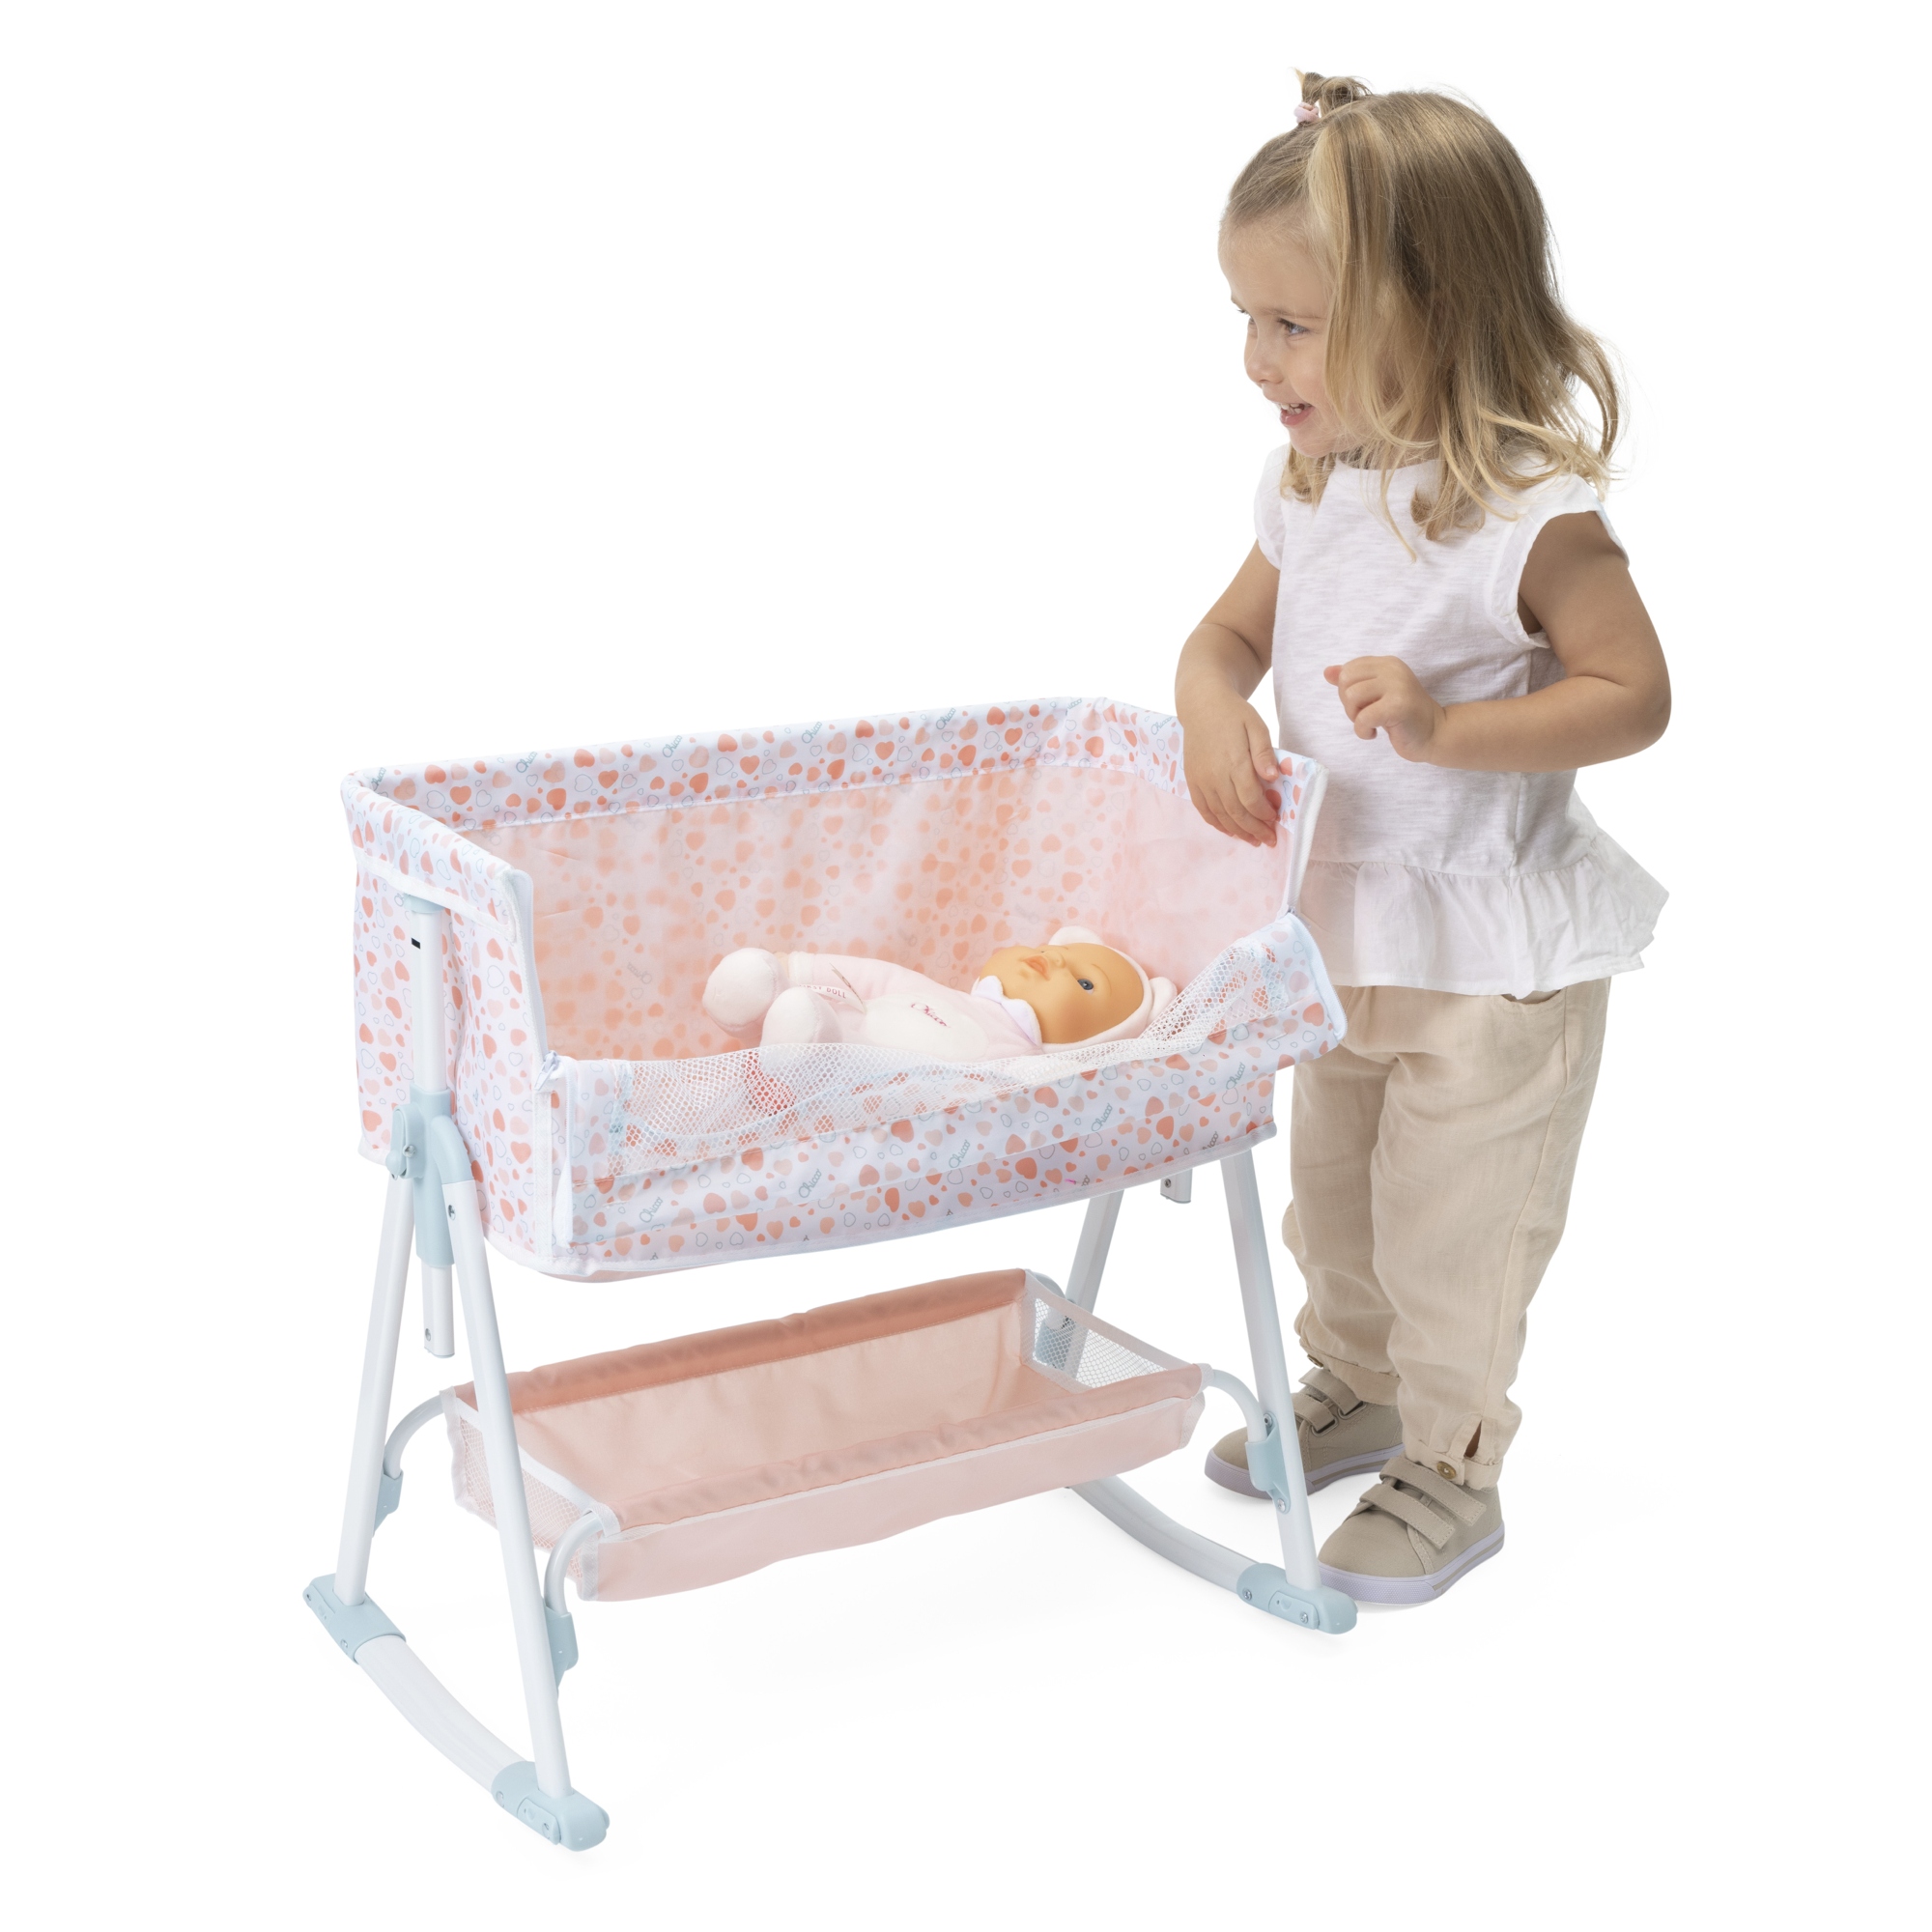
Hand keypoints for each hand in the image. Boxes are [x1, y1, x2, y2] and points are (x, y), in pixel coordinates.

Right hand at [1181, 696, 1281, 845]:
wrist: (1201, 705)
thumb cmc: (1234, 714)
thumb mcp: (1256, 726)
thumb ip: (1264, 752)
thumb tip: (1272, 777)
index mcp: (1234, 762)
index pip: (1250, 798)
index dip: (1264, 813)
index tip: (1275, 819)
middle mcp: (1214, 775)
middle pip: (1235, 811)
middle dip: (1254, 829)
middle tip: (1269, 840)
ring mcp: (1201, 780)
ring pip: (1219, 815)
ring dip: (1238, 831)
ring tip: (1253, 840)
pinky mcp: (1192, 781)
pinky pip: (1203, 809)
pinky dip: (1217, 824)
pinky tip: (1230, 831)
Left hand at [1325, 657, 1446, 761]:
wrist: (1435, 733)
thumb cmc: (1403, 716)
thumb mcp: (1377, 693)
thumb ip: (1354, 681)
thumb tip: (1327, 671)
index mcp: (1387, 663)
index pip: (1348, 669)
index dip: (1347, 690)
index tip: (1365, 704)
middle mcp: (1392, 669)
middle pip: (1345, 681)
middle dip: (1348, 704)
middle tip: (1366, 715)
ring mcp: (1397, 686)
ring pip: (1351, 697)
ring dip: (1355, 717)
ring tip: (1372, 724)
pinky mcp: (1398, 706)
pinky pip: (1363, 718)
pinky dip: (1362, 731)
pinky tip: (1375, 734)